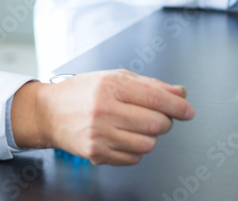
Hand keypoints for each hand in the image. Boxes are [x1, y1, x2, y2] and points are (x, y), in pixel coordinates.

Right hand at [10, 70, 193, 164]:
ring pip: (148, 144)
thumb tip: (180, 92)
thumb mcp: (115, 78)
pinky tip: (123, 137)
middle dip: (165, 121)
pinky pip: (134, 158)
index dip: (178, 106)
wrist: (49, 112)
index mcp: (111, 87)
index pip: (156, 98)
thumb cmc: (83, 92)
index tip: (188, 110)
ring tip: (135, 126)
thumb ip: (150, 85)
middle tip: (158, 116)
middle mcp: (104, 110)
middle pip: (156, 124)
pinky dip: (136, 149)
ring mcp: (100, 135)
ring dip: (150, 136)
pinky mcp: (96, 154)